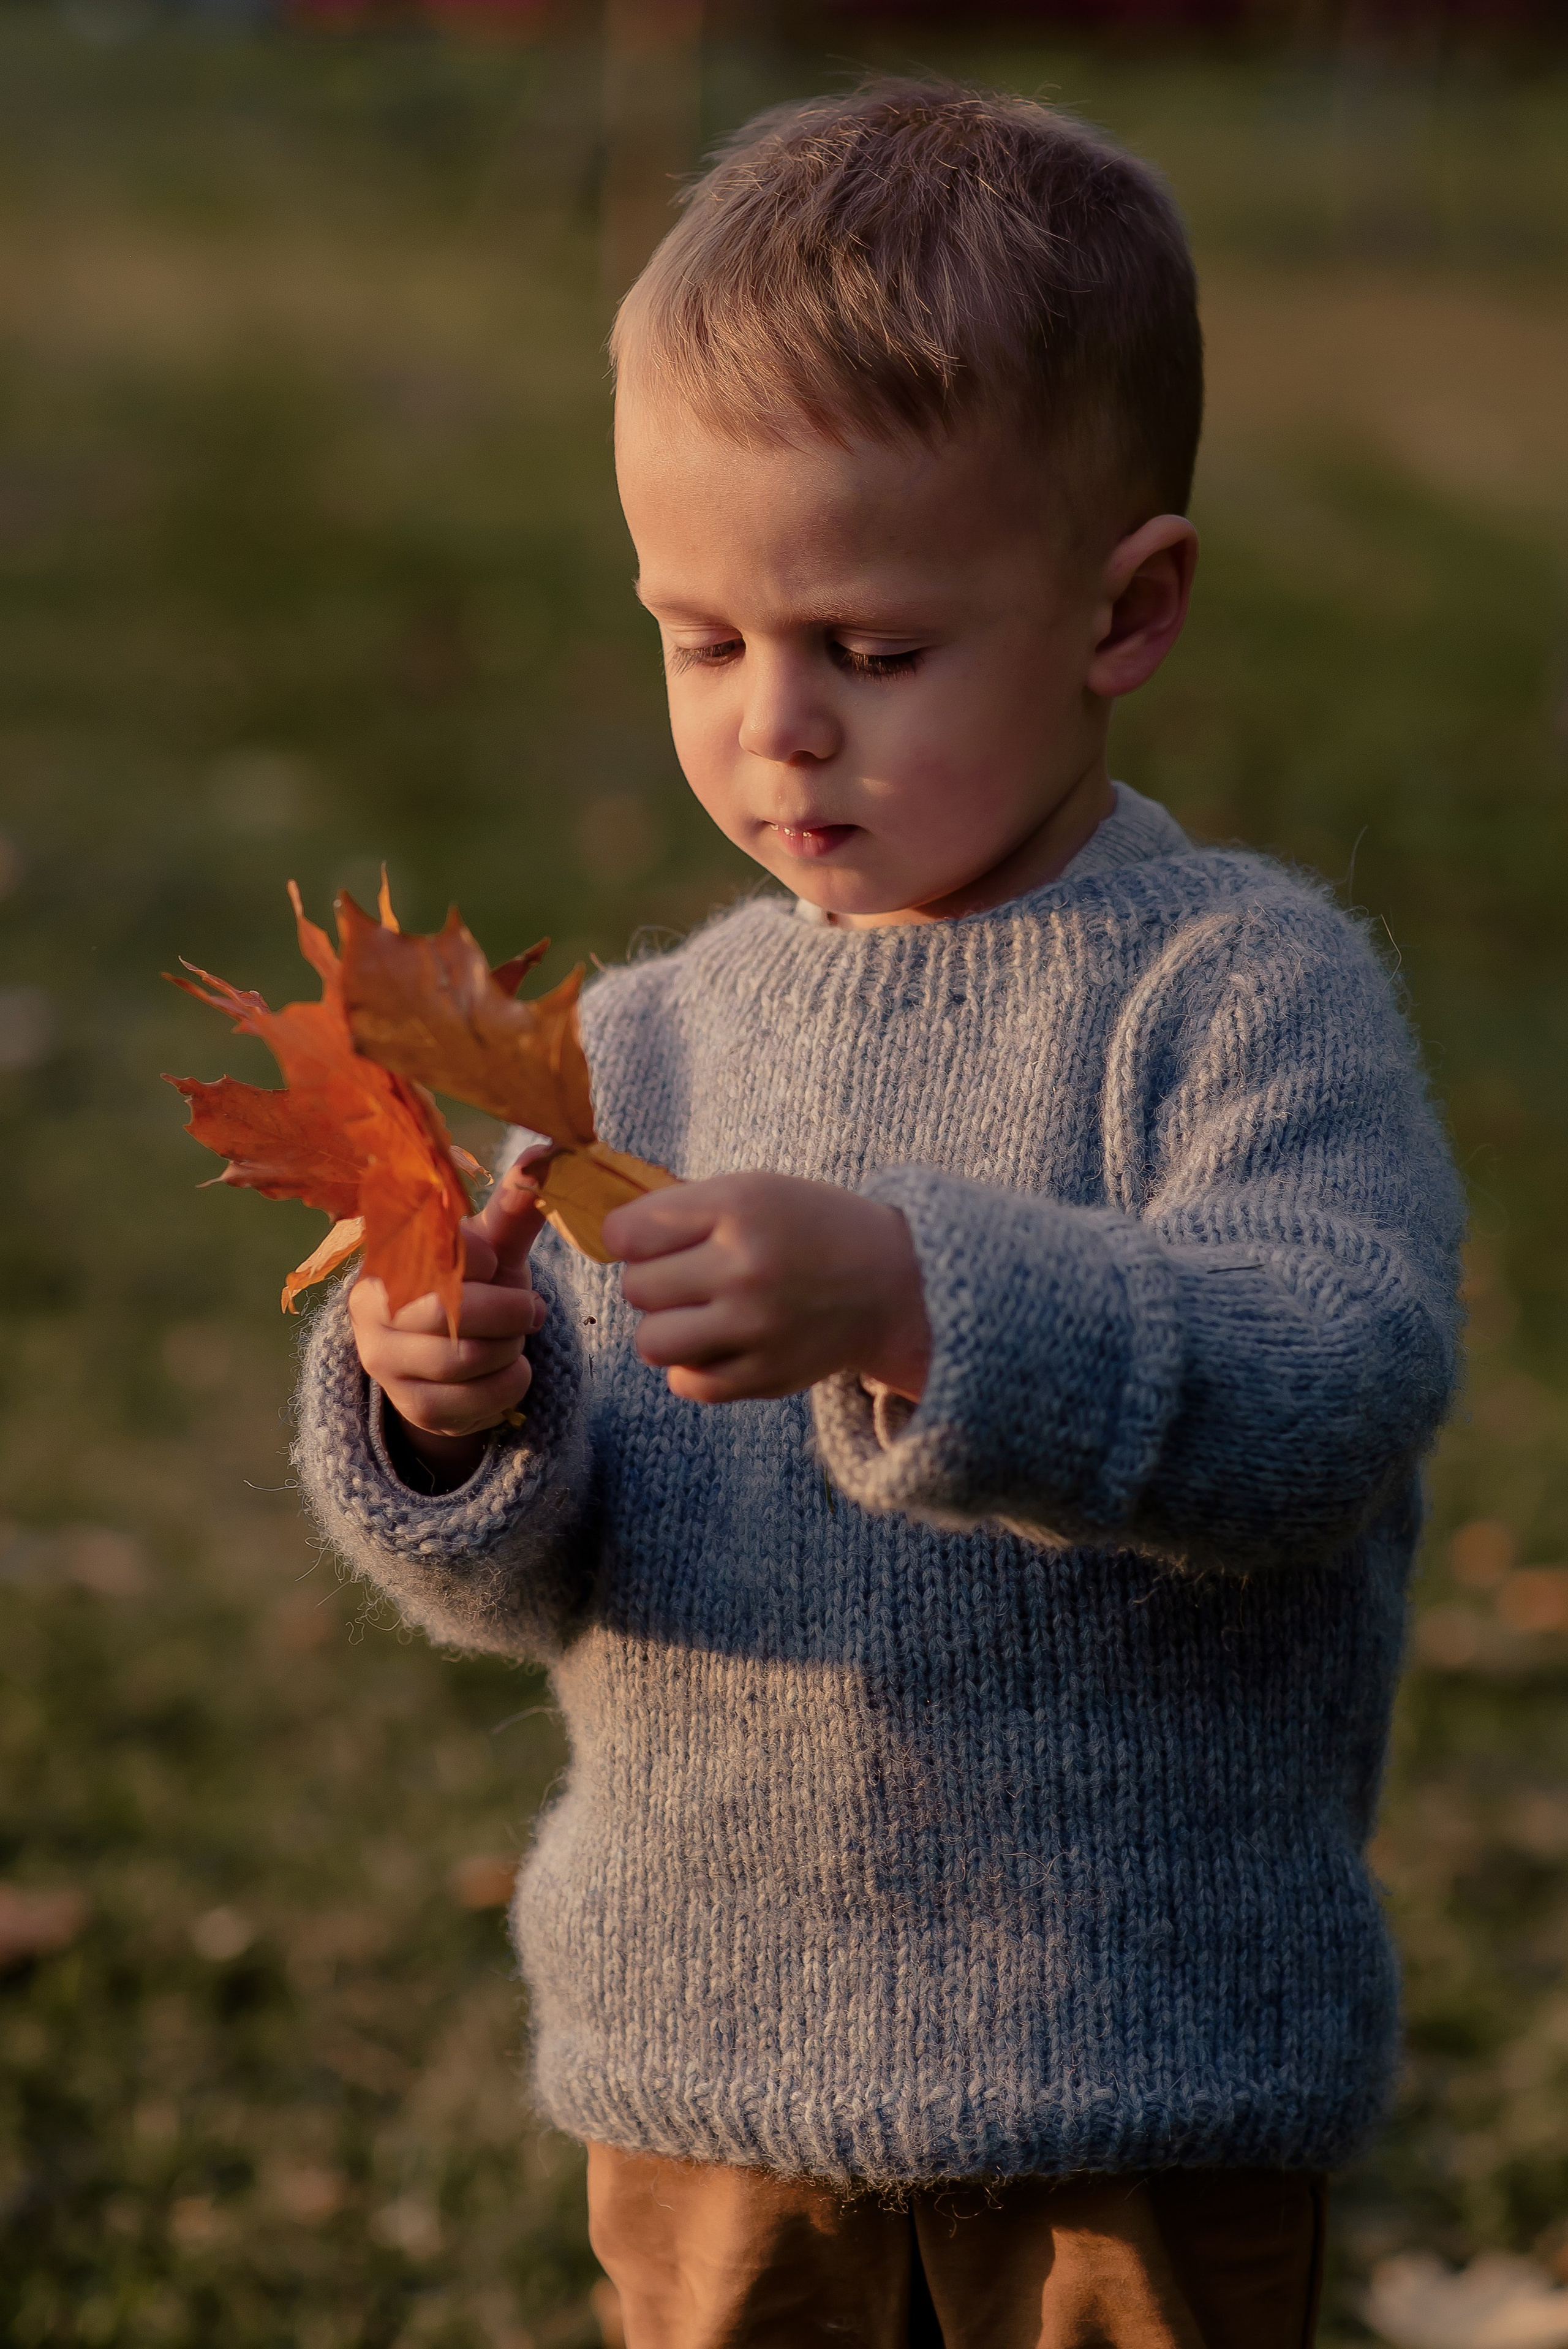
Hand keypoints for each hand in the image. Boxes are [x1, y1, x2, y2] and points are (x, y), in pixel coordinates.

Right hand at [348, 1150, 548, 1485]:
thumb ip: (515, 1208)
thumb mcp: (496, 1247)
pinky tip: (510, 1371)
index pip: (442, 1252)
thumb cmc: (477, 1286)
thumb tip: (546, 1154)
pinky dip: (507, 1387)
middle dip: (511, 1312)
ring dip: (510, 1350)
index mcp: (389, 1253)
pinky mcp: (409, 1406)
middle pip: (453, 1312)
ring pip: (463, 1358)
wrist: (456, 1356)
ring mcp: (383, 1360)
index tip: (496, 1263)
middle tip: (532, 1310)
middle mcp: (370, 1306)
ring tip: (516, 1340)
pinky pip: (470, 1402)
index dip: (487, 1259)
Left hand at [604, 1173, 929, 1404]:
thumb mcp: (752, 1191)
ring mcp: (755, 1327)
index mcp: (738, 1207)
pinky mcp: (766, 1375)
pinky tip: (721, 1343)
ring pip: (650, 1342)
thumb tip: (606, 1240)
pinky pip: (686, 1383)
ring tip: (698, 1314)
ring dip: (665, 1329)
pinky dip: (694, 1367)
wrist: (892, 1283)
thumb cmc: (807, 1228)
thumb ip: (681, 1211)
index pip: (626, 1234)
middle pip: (635, 1288)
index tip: (655, 1240)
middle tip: (691, 1277)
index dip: (631, 1238)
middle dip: (654, 1282)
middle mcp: (745, 1267)